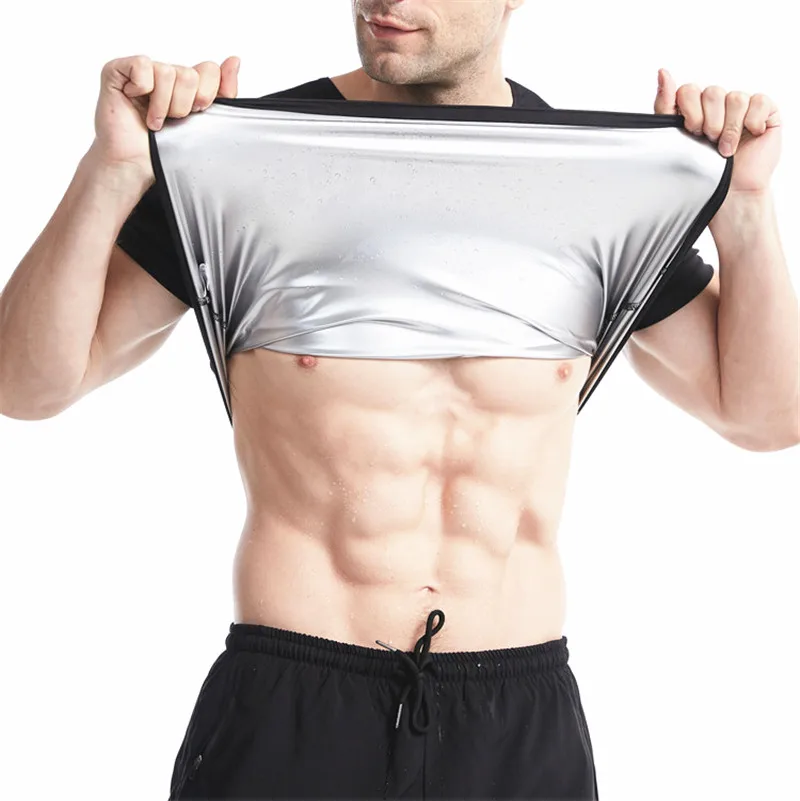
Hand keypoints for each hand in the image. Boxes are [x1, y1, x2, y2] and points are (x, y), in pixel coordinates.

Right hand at [90, 55, 239, 181]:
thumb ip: (223, 93)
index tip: (196, 113)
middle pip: (190, 75)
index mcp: (188, 85)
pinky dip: (142, 88)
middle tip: (172, 121)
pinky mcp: (118, 70)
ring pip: (168, 72)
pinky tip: (136, 100)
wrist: (135, 165)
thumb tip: (234, 60)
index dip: (206, 96)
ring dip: (162, 105)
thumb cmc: (165, 149)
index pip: (210, 71)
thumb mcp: (204, 122)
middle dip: (184, 106)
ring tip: (155, 120)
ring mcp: (143, 71)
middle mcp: (167, 74)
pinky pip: (142, 66)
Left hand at [654, 68, 781, 194]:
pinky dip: (752, 121)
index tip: (690, 129)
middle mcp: (718, 103)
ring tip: (726, 148)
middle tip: (708, 140)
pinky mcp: (765, 111)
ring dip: (729, 128)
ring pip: (735, 98)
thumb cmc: (703, 169)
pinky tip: (749, 135)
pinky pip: (758, 101)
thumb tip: (663, 72)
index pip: (688, 90)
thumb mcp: (676, 138)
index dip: (688, 110)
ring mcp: (742, 105)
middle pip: (711, 92)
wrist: (731, 192)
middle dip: (708, 121)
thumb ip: (666, 106)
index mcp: (695, 108)